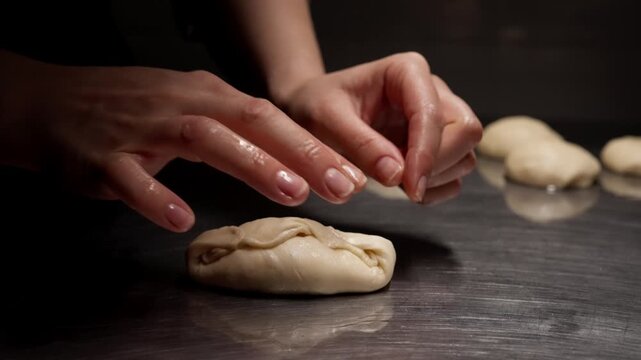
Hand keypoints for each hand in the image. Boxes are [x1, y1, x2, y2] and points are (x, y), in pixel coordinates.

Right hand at [1, 53, 366, 231]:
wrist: (52, 102)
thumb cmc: (129, 107)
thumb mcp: (188, 105)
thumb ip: (233, 127)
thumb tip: (286, 155)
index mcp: (206, 95)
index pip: (270, 116)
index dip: (313, 145)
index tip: (352, 173)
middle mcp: (181, 105)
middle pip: (250, 121)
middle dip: (301, 153)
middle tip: (343, 185)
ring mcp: (141, 130)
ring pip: (203, 139)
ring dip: (251, 163)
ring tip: (291, 191)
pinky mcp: (103, 159)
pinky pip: (132, 179)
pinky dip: (157, 196)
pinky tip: (181, 218)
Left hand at [278, 52, 481, 202]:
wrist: (313, 113)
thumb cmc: (317, 107)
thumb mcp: (326, 120)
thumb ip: (360, 143)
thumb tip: (397, 174)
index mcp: (407, 72)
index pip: (434, 113)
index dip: (426, 152)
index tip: (409, 186)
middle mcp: (431, 91)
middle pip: (466, 131)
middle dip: (438, 164)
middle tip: (402, 186)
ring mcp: (438, 118)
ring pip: (465, 154)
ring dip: (436, 178)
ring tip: (395, 183)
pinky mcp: (437, 145)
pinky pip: (455, 174)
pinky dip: (435, 189)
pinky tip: (403, 188)